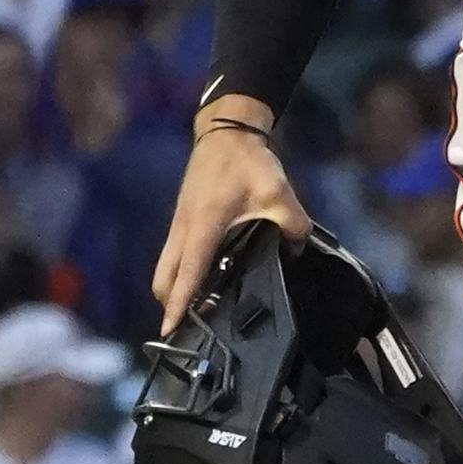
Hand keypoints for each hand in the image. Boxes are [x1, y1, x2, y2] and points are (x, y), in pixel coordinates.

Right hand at [152, 99, 311, 333]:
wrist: (225, 134)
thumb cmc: (247, 163)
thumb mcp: (277, 192)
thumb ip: (292, 223)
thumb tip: (298, 248)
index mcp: (202, 227)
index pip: (187, 274)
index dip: (179, 303)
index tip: (169, 329)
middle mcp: (183, 231)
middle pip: (164, 278)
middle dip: (170, 303)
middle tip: (189, 324)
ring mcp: (179, 226)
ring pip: (165, 267)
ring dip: (174, 288)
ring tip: (197, 307)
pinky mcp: (182, 221)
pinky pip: (174, 256)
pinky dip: (179, 272)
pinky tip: (203, 278)